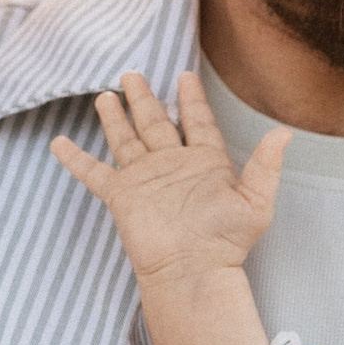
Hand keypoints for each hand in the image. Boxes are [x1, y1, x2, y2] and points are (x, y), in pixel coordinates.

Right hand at [50, 70, 287, 287]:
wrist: (192, 269)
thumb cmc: (226, 242)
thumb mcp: (256, 201)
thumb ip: (266, 165)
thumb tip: (285, 132)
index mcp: (205, 161)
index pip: (197, 121)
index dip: (192, 99)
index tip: (186, 77)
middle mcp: (172, 165)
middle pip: (155, 122)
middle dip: (144, 99)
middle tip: (133, 75)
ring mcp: (145, 179)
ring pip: (126, 139)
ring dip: (116, 118)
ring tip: (105, 95)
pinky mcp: (122, 196)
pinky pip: (93, 172)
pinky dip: (75, 159)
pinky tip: (59, 143)